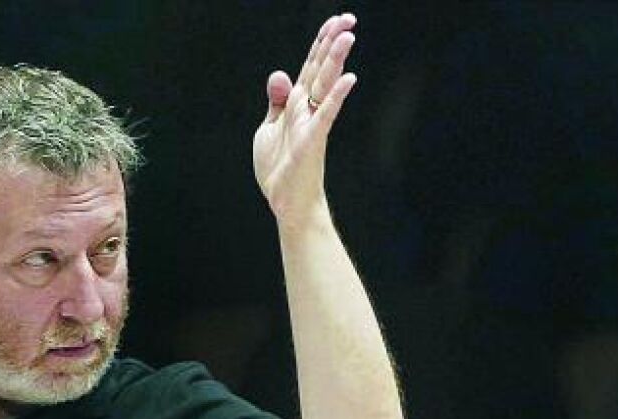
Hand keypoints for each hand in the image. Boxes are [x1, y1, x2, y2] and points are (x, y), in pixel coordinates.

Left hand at [253, 12, 358, 227]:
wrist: (285, 202)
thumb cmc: (280, 167)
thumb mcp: (268, 128)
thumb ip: (277, 101)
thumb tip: (279, 73)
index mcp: (296, 103)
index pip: (310, 66)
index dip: (321, 43)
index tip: (336, 21)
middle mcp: (307, 108)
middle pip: (320, 68)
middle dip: (332, 42)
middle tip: (348, 18)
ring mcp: (311, 122)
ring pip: (324, 85)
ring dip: (335, 60)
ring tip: (348, 35)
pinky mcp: (312, 139)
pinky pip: (325, 114)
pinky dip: (336, 96)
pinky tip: (348, 79)